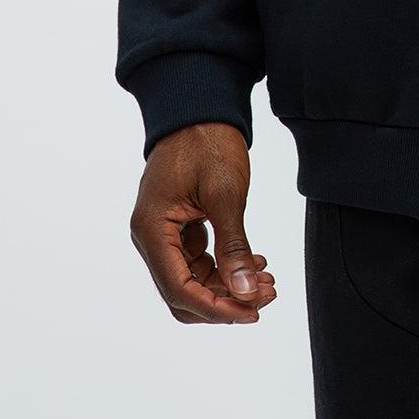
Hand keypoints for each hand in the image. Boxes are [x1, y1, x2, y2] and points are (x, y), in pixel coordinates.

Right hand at [130, 122, 276, 323]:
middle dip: (224, 301)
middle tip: (266, 295)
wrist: (200, 106)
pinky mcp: (178, 226)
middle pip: (183, 292)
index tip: (252, 311)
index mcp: (152, 229)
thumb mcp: (225, 193)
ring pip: (192, 280)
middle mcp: (151, 237)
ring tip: (267, 280)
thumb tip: (244, 291)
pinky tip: (254, 262)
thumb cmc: (208, 142)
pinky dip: (224, 267)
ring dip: (227, 286)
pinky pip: (198, 261)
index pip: (179, 289)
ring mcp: (163, 233)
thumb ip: (233, 245)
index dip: (216, 308)